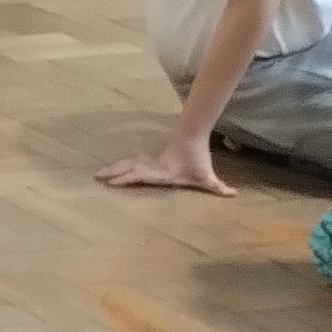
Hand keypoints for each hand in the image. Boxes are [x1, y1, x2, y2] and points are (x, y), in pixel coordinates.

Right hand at [97, 134, 232, 197]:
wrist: (191, 137)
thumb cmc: (198, 159)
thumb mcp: (208, 176)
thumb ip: (218, 186)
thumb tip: (234, 194)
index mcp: (162, 173)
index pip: (143, 176)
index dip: (128, 178)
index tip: (113, 182)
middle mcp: (153, 167)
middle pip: (130, 169)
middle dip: (113, 173)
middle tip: (97, 177)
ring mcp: (150, 163)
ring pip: (128, 164)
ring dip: (114, 168)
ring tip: (98, 174)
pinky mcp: (149, 161)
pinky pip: (132, 163)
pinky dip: (120, 166)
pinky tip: (112, 168)